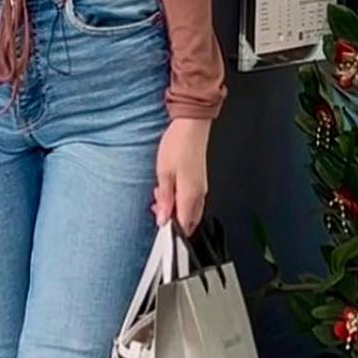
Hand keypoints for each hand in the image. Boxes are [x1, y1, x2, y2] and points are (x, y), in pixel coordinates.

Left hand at [152, 118, 209, 234]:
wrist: (191, 126)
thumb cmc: (178, 146)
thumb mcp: (164, 174)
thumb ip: (164, 200)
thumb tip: (163, 219)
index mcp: (190, 195)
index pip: (184, 225)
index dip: (171, 231)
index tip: (159, 228)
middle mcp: (199, 194)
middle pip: (188, 220)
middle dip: (172, 220)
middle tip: (156, 209)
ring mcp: (201, 187)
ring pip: (189, 209)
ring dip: (174, 209)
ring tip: (159, 195)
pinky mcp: (199, 180)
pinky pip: (191, 199)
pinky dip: (179, 199)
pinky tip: (168, 189)